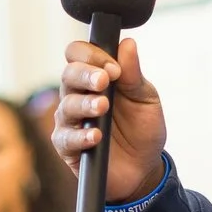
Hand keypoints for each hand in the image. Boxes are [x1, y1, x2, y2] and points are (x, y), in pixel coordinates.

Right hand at [54, 37, 166, 203]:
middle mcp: (77, 94)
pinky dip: (80, 136)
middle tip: (104, 81)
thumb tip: (127, 43)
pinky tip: (96, 136)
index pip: (79, 54)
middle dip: (85, 75)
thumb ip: (133, 74)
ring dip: (85, 104)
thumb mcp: (146, 99)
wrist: (144, 168)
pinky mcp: (67, 146)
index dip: (92, 55)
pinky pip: (65, 138)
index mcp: (94, 77)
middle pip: (68, 74)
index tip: (114, 68)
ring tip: (102, 107)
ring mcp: (70, 120)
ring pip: (66, 105)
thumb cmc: (142, 129)